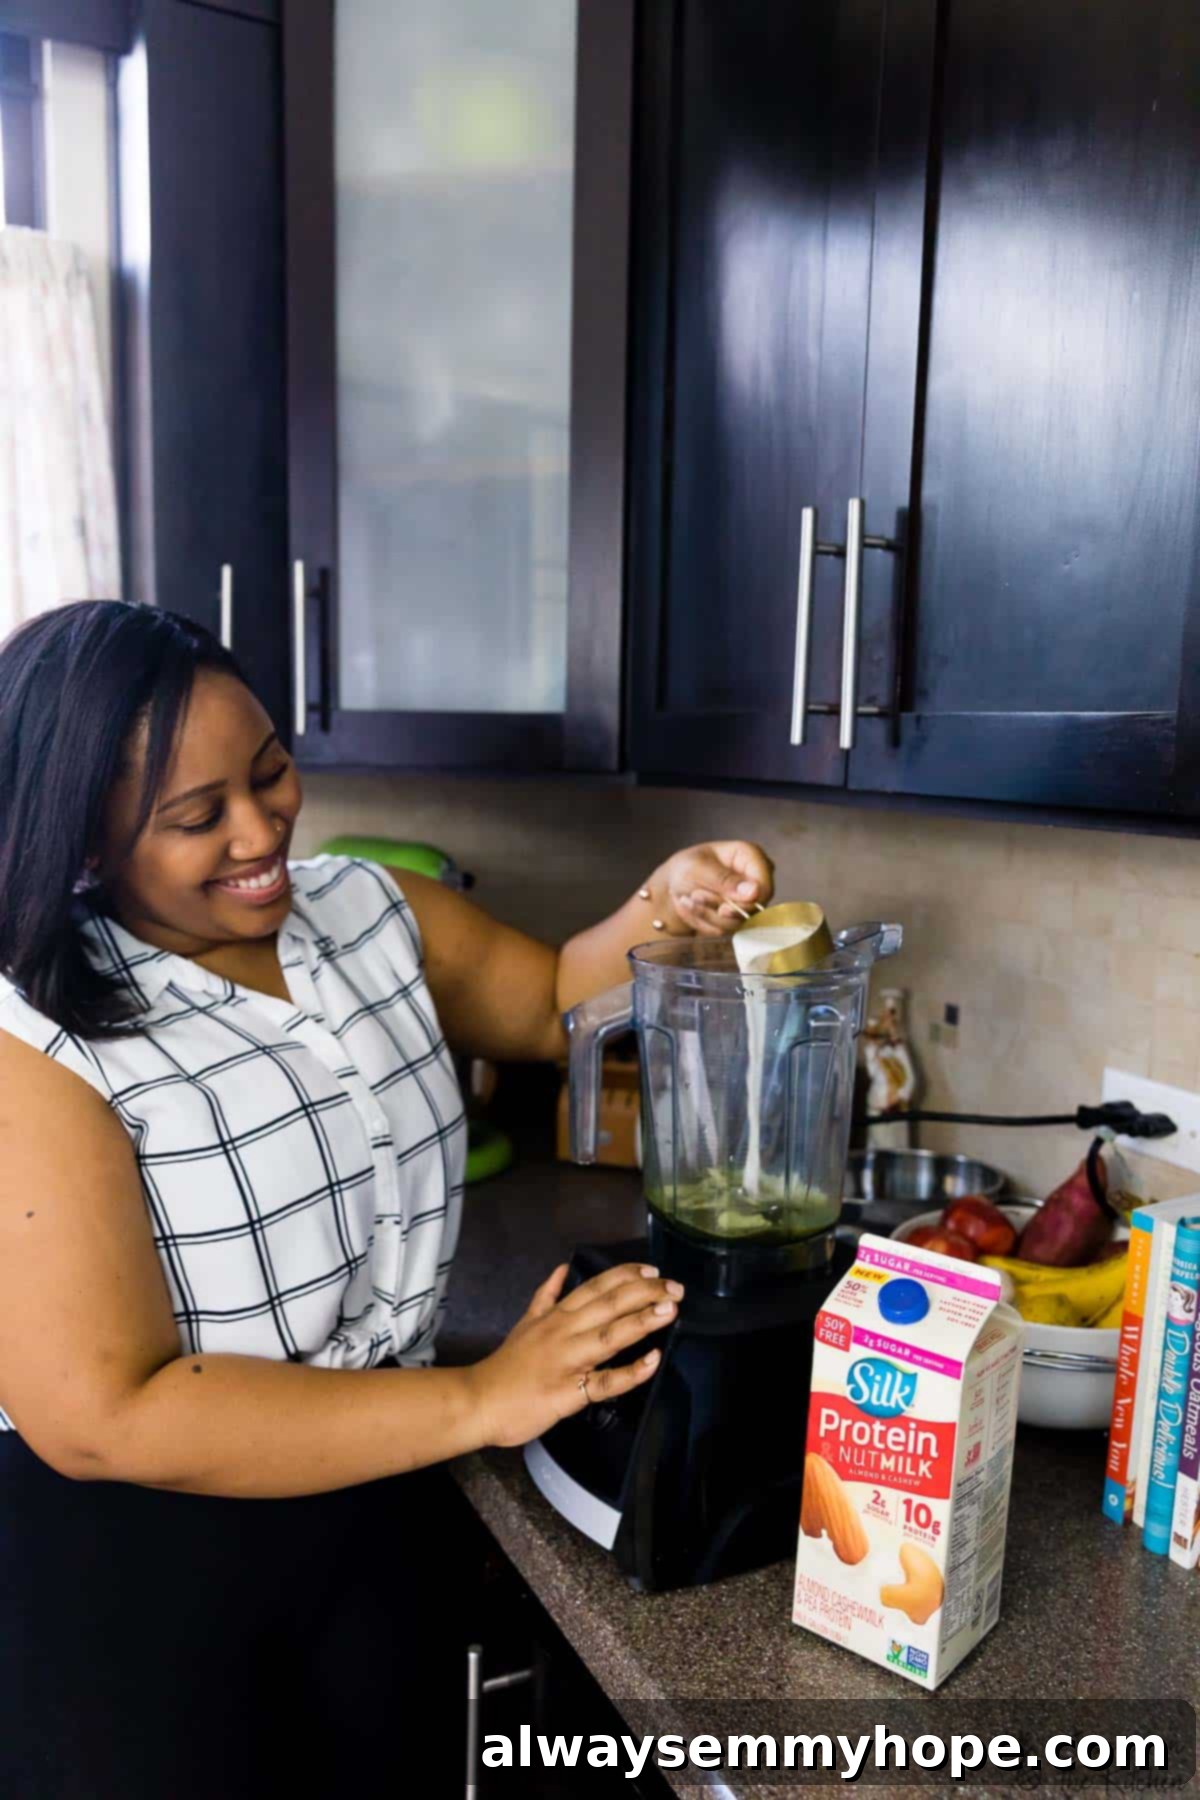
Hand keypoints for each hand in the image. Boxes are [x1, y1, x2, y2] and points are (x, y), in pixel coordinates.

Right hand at [467, 1262, 683, 1448]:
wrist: (480, 1400)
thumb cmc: (508, 1365)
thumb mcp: (525, 1321)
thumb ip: (546, 1295)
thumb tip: (562, 1268)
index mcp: (556, 1314)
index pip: (596, 1286)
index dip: (626, 1276)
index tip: (653, 1270)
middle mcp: (564, 1331)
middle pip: (608, 1305)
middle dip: (644, 1293)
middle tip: (675, 1287)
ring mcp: (568, 1361)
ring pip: (609, 1336)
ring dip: (641, 1321)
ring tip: (669, 1310)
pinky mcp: (569, 1392)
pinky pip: (605, 1382)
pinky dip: (630, 1372)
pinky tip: (653, 1362)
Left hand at [642, 840, 775, 936]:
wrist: (675, 884)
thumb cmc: (686, 867)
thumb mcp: (697, 868)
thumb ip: (725, 880)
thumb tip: (754, 892)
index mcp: (751, 856)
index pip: (764, 887)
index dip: (747, 902)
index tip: (723, 909)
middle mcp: (755, 879)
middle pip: (753, 908)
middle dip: (719, 907)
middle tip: (695, 896)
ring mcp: (749, 900)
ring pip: (738, 921)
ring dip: (709, 914)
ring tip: (691, 899)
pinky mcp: (739, 917)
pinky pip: (727, 929)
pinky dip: (706, 922)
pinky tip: (694, 907)